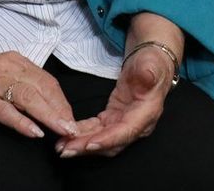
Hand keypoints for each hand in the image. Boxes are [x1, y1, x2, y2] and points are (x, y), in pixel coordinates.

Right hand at [0, 49, 80, 141]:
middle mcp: (6, 67)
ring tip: (63, 130)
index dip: (62, 101)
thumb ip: (19, 82)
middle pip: (43, 88)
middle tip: (74, 129)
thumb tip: (45, 101)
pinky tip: (34, 132)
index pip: (47, 81)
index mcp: (14, 61)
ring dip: (49, 116)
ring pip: (28, 97)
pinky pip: (4, 110)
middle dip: (61, 110)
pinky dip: (22, 122)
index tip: (71, 119)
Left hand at [54, 43, 174, 158]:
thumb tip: (147, 75)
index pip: (125, 132)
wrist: (150, 64)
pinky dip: (82, 133)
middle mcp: (136, 125)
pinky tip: (67, 134)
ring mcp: (123, 123)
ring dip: (81, 144)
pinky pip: (96, 130)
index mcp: (146, 114)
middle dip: (87, 147)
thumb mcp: (151, 64)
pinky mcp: (113, 119)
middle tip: (65, 150)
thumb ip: (148, 71)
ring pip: (101, 139)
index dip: (106, 140)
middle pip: (110, 142)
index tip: (87, 144)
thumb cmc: (152, 63)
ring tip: (61, 146)